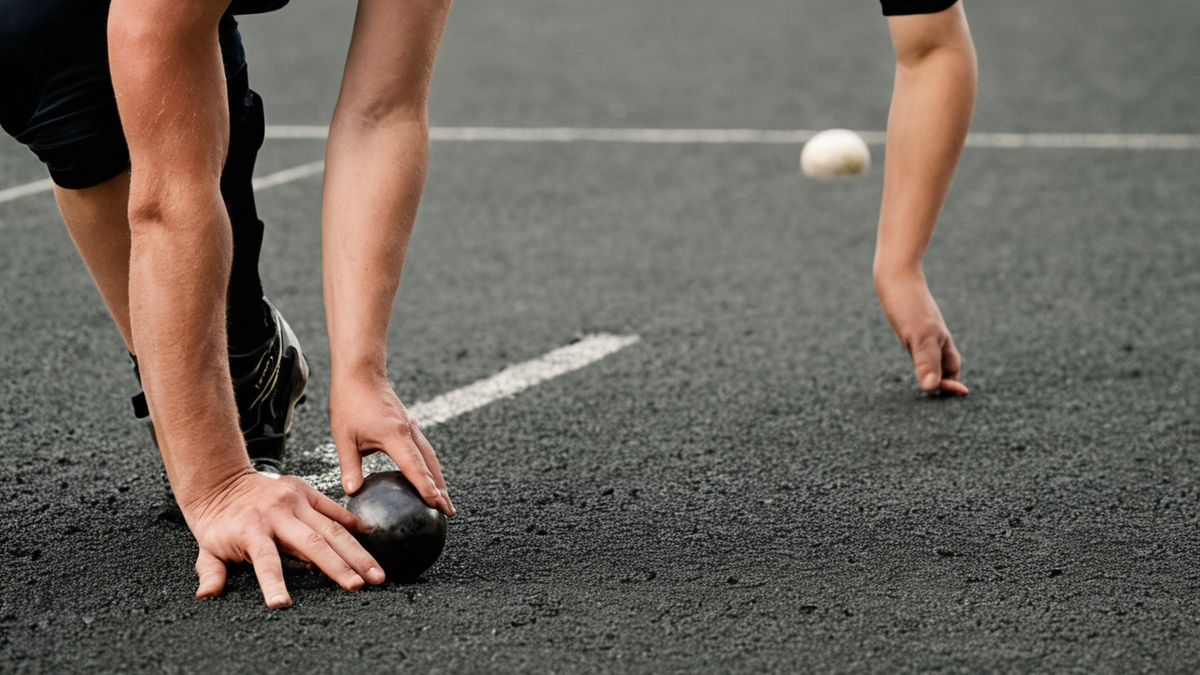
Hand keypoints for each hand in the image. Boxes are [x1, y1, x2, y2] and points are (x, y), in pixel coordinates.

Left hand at [187, 470, 385, 607]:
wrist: (222, 480)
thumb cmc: (217, 523)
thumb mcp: (207, 549)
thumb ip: (210, 572)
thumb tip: (205, 595)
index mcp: (251, 531)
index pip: (265, 561)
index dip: (274, 583)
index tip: (283, 604)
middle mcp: (277, 514)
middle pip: (313, 543)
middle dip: (339, 567)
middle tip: (361, 585)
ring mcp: (294, 500)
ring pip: (331, 528)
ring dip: (356, 551)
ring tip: (375, 572)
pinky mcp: (305, 490)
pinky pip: (332, 507)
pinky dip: (351, 521)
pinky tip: (369, 534)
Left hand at [329, 374, 452, 514]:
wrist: (360, 372)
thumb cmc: (349, 401)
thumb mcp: (343, 436)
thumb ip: (349, 465)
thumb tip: (351, 491)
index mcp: (394, 435)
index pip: (414, 466)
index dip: (426, 487)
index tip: (436, 503)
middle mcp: (408, 431)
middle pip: (430, 464)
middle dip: (440, 488)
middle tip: (448, 510)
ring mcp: (410, 426)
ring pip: (430, 455)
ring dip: (438, 477)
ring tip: (443, 497)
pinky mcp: (407, 423)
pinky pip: (423, 447)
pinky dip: (429, 464)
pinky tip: (427, 473)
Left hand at [875, 270, 968, 394]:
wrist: (897, 272)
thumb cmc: (908, 305)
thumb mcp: (918, 336)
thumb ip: (925, 361)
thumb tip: (931, 388)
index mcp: (940, 343)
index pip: (951, 370)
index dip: (950, 385)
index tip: (952, 394)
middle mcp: (933, 335)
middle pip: (944, 363)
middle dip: (942, 378)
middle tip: (935, 391)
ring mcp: (922, 326)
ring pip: (931, 351)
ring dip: (929, 365)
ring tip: (925, 377)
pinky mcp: (909, 317)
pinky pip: (918, 338)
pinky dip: (917, 349)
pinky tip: (909, 346)